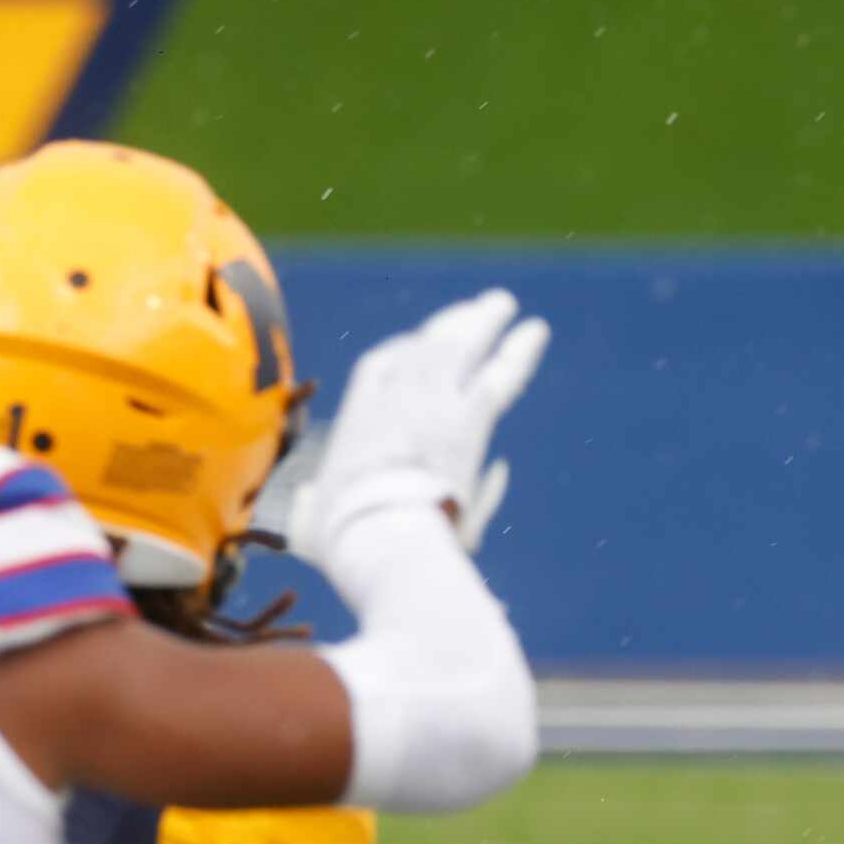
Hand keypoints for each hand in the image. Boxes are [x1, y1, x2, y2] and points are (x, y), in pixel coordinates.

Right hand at [289, 288, 549, 563]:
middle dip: (449, 325)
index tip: (422, 342)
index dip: (402, 351)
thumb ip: (308, 510)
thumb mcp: (308, 524)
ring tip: (502, 303)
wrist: (378, 533)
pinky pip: (499, 375)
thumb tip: (309, 499)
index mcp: (357, 419)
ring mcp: (434, 403)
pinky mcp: (469, 419)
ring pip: (463, 350)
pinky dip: (518, 351)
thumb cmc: (341, 540)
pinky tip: (535, 330)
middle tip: (473, 310)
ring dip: (484, 323)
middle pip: (426, 348)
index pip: (380, 366)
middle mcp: (395, 399)